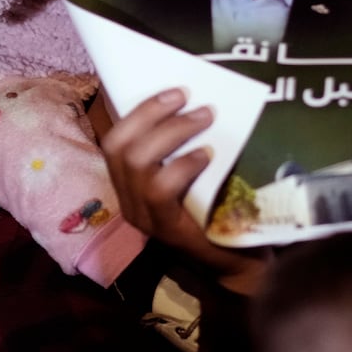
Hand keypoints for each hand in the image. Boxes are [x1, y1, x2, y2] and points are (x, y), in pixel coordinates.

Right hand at [101, 88, 267, 293]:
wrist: (237, 262)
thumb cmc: (217, 209)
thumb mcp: (193, 172)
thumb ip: (182, 145)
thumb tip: (196, 99)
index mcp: (129, 183)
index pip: (114, 139)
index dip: (138, 110)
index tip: (173, 89)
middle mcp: (128, 200)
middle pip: (118, 146)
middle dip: (151, 113)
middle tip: (187, 97)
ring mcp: (143, 217)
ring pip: (137, 163)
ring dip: (172, 132)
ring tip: (204, 117)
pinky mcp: (166, 230)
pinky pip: (161, 189)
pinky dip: (183, 164)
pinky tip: (207, 155)